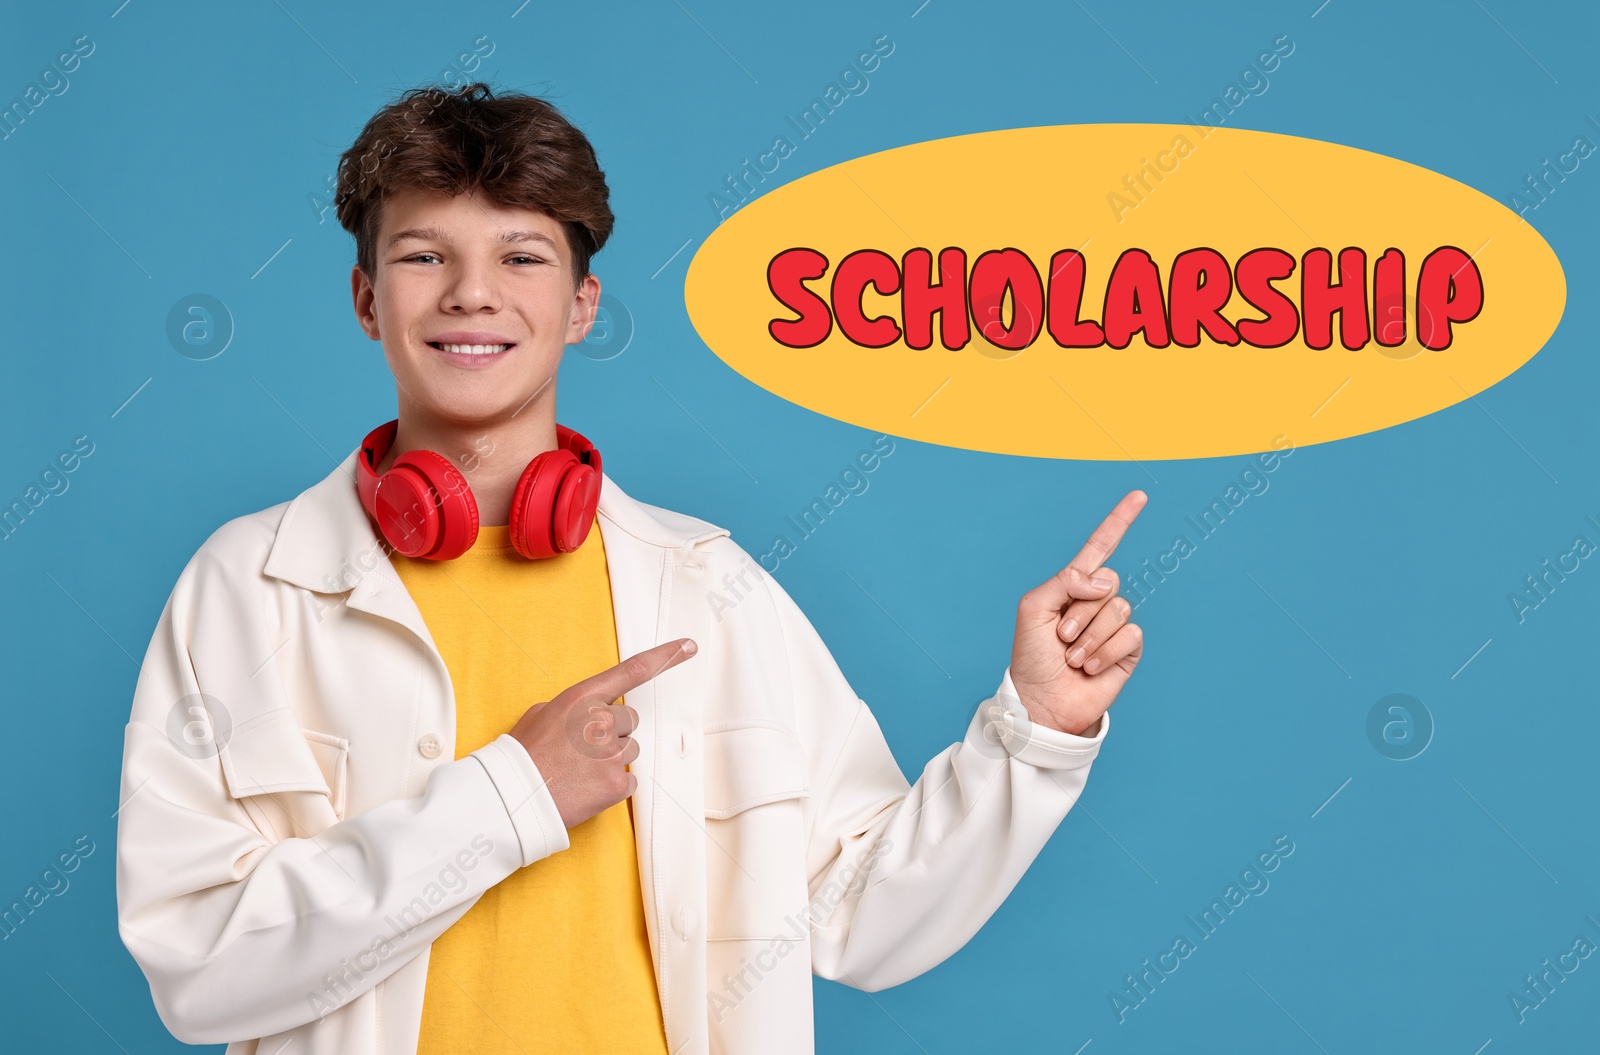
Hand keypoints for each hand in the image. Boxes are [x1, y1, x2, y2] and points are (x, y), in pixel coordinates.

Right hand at [509, 638, 697, 828]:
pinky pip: (628, 778)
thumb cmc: (523, 757)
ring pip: (630, 749)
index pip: (633, 670)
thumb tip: (586, 714)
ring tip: (580, 770)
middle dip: (612, 732)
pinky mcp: (617, 781)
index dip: (666, 656)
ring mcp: (611, 752)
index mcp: (582, 699)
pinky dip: (612, 784)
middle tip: (582, 749)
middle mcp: (601, 721)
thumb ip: (573, 707)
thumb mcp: (541, 715)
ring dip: (611, 758)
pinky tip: (587, 786)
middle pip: (630, 720)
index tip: (688, 646)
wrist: (514, 799)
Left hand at [1009, 491, 1146, 736]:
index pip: (1101, 547)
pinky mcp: (1128, 650)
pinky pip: (1129, 635)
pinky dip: (1104, 652)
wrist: (1041, 700)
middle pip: (1109, 581)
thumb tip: (1105, 581)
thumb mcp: (1034, 607)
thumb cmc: (1031, 655)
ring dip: (1089, 637)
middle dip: (1080, 609)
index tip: (1139, 496)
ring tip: (1072, 656)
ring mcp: (1114, 626)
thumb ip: (1065, 580)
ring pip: (1118, 609)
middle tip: (1061, 634)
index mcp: (1073, 586)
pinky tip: (1089, 667)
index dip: (1120, 521)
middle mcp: (1097, 602)